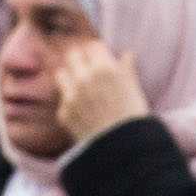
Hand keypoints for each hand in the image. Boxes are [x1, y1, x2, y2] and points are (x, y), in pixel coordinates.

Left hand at [48, 34, 149, 148]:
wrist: (123, 149)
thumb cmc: (133, 117)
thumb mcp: (134, 89)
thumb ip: (127, 68)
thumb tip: (126, 55)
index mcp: (105, 68)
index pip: (93, 46)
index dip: (98, 53)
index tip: (100, 60)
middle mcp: (85, 78)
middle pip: (73, 55)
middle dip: (80, 60)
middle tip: (87, 70)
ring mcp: (71, 95)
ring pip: (61, 73)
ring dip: (69, 77)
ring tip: (79, 87)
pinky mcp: (63, 112)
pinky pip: (63, 99)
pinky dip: (70, 102)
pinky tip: (82, 111)